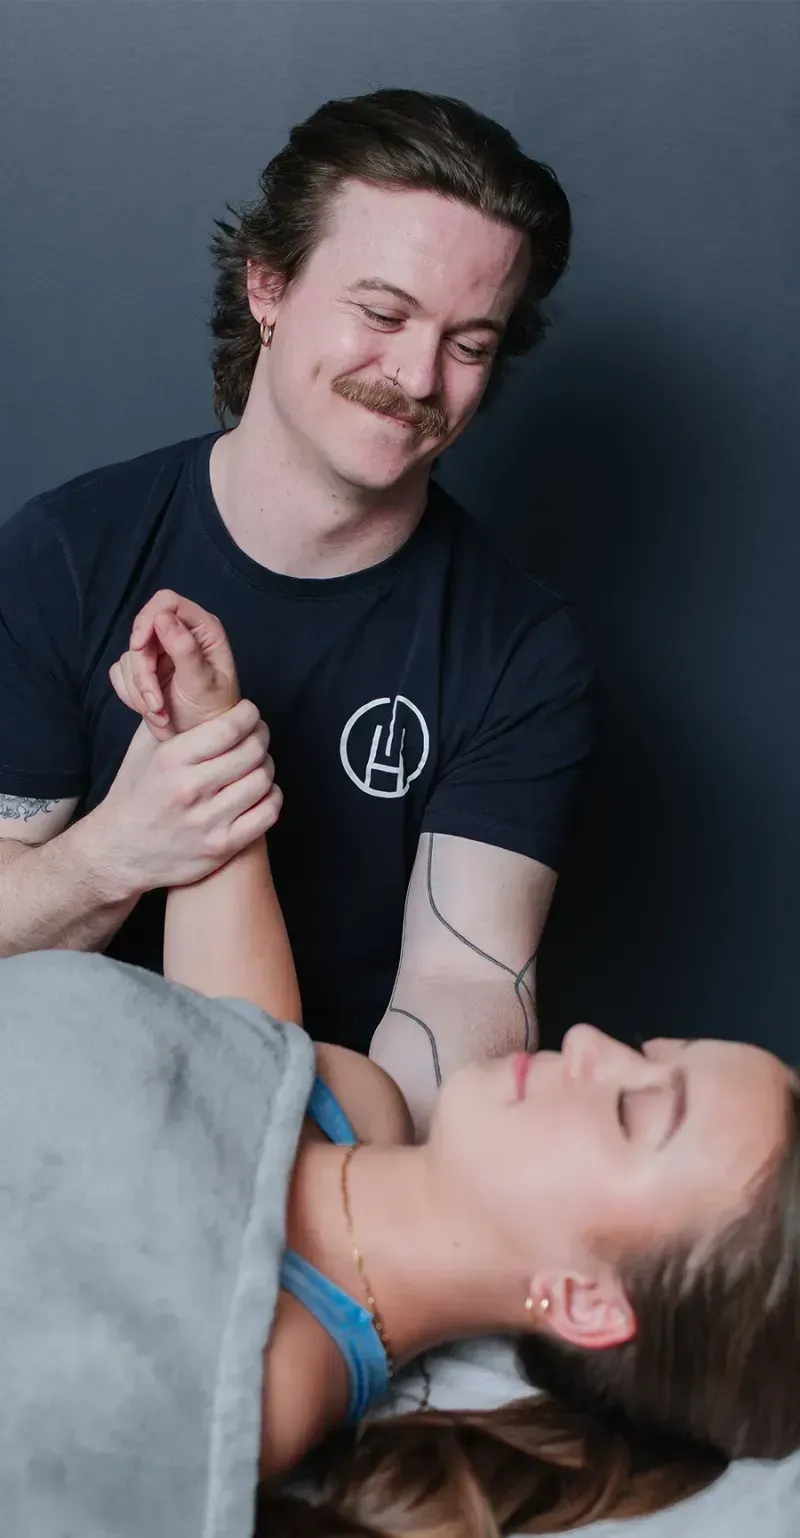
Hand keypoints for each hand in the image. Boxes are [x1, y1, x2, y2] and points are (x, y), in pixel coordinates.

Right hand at [87, 701, 281, 898]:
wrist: (120, 851)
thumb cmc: (135, 795)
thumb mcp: (143, 751)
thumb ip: (170, 719)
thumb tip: (197, 691)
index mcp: (171, 760)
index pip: (229, 727)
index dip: (249, 715)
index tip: (249, 713)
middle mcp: (190, 789)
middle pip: (252, 751)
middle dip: (261, 737)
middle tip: (257, 735)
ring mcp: (207, 821)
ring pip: (263, 780)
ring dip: (266, 767)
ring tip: (257, 763)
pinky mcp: (222, 846)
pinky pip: (268, 813)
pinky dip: (272, 797)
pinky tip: (261, 792)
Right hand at [109, 591, 239, 740]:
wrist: (201, 742)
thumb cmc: (212, 713)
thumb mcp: (201, 683)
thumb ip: (184, 649)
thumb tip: (163, 617)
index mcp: (202, 630)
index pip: (167, 602)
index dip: (147, 619)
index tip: (138, 647)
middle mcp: (179, 635)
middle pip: (142, 632)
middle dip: (143, 670)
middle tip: (155, 701)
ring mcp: (159, 652)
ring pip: (129, 656)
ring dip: (139, 689)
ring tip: (160, 712)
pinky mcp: (144, 670)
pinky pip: (120, 672)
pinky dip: (131, 694)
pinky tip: (151, 710)